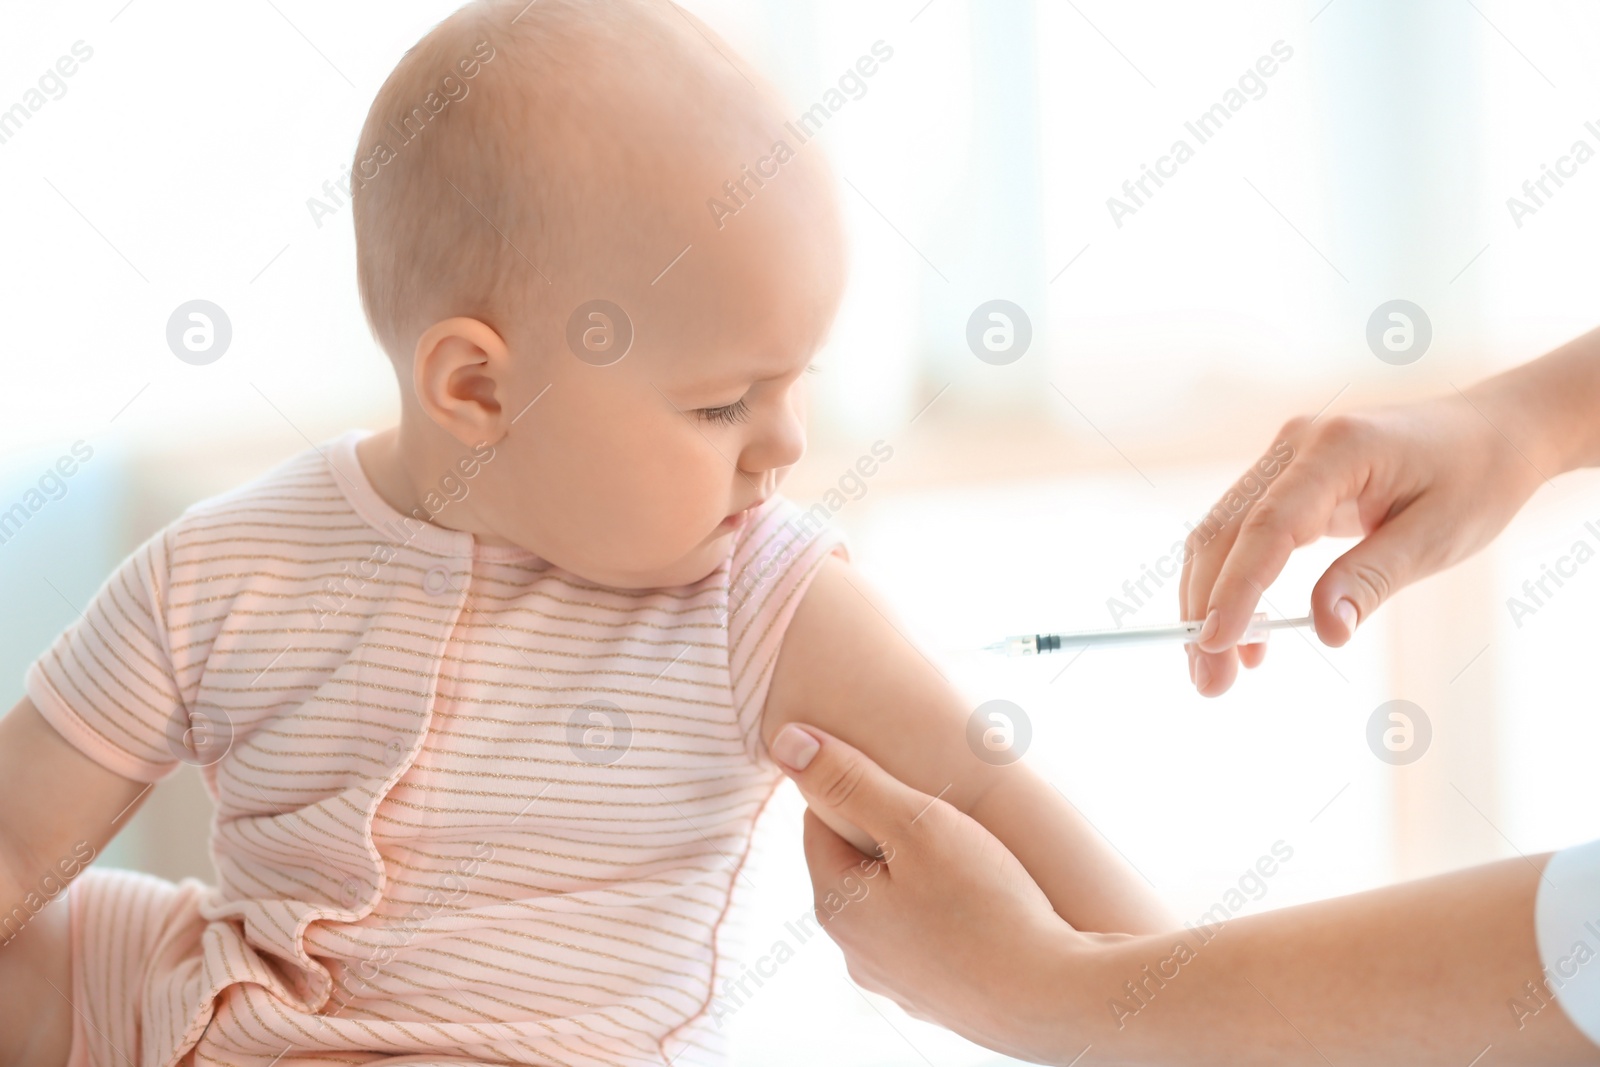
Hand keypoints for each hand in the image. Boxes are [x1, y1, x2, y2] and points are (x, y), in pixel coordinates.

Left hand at [769, 723, 1089, 1063]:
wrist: (1058, 1000)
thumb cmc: (988, 907)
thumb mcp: (917, 823)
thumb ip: (851, 780)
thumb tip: (785, 741)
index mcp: (837, 905)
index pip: (820, 821)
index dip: (860, 790)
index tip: (908, 782)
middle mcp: (856, 951)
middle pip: (856, 864)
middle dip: (892, 833)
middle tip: (948, 818)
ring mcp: (897, 982)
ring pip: (894, 903)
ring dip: (922, 876)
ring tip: (972, 863)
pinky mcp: (938, 1000)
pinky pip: (930, 938)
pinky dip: (950, 917)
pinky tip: (988, 909)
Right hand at [1181, 396, 1543, 695]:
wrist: (1490, 431)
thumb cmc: (1476, 479)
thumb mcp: (1438, 536)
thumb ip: (1373, 578)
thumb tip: (1325, 630)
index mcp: (1338, 449)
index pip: (1267, 526)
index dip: (1235, 588)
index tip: (1215, 643)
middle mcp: (1296, 445)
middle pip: (1226, 531)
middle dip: (1206, 608)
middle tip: (1209, 681)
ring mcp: (1284, 458)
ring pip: (1221, 534)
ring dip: (1209, 601)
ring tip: (1219, 669)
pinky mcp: (1285, 479)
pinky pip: (1242, 533)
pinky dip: (1233, 584)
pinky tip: (1247, 633)